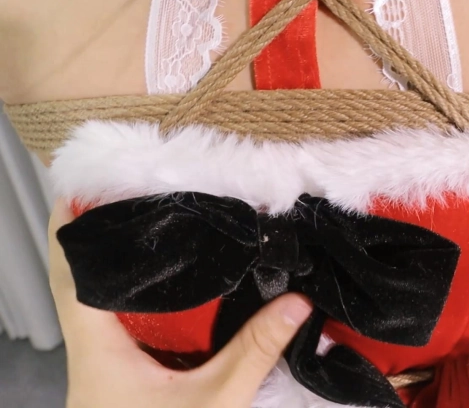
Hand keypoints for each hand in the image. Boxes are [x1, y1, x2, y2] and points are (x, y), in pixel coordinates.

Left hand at [48, 199, 312, 407]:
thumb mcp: (213, 402)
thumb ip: (253, 352)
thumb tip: (297, 302)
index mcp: (98, 347)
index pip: (70, 276)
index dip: (67, 230)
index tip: (76, 187)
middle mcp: (91, 351)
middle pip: (79, 282)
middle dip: (97, 238)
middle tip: (130, 197)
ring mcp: (101, 367)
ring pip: (96, 304)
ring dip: (113, 268)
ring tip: (148, 231)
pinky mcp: (118, 378)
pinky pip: (117, 325)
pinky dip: (132, 298)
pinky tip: (164, 291)